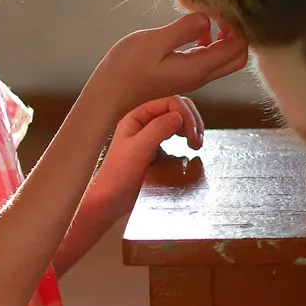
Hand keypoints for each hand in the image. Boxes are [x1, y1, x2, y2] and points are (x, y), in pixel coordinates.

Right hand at [91, 12, 247, 116]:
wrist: (110, 94)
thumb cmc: (126, 67)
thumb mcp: (154, 42)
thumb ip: (182, 30)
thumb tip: (207, 18)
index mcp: (198, 68)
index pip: (236, 49)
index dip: (238, 27)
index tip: (224, 8)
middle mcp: (201, 76)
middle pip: (237, 58)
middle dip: (238, 35)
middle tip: (223, 13)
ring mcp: (193, 78)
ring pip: (224, 60)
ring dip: (225, 39)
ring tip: (212, 17)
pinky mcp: (184, 76)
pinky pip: (209, 61)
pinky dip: (211, 45)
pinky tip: (196, 31)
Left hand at [93, 96, 202, 218]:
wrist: (108, 202)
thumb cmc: (117, 176)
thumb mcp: (138, 150)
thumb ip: (158, 129)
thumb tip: (180, 116)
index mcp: (137, 117)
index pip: (170, 103)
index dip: (186, 116)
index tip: (193, 136)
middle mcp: (143, 124)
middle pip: (176, 110)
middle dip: (191, 121)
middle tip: (197, 141)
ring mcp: (149, 138)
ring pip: (177, 123)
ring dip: (190, 130)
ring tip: (195, 145)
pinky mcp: (154, 152)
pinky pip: (173, 139)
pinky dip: (184, 141)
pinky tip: (187, 152)